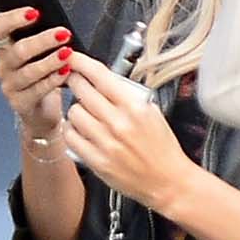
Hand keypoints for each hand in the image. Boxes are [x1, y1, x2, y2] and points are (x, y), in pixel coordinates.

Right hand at [0, 5, 70, 150]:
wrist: (42, 111)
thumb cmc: (43, 75)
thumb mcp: (40, 53)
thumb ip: (42, 37)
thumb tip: (59, 25)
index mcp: (4, 47)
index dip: (13, 18)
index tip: (34, 12)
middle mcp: (3, 66)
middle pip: (17, 51)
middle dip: (42, 40)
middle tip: (63, 34)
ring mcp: (9, 86)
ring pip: (28, 72)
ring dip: (50, 61)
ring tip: (67, 54)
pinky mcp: (19, 103)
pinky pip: (36, 91)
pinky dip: (53, 80)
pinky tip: (65, 73)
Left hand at [58, 58, 190, 214]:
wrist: (167, 181)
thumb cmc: (162, 148)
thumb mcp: (151, 112)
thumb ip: (127, 95)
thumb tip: (102, 79)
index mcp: (134, 106)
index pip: (100, 76)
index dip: (81, 63)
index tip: (72, 57)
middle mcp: (118, 122)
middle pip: (82, 90)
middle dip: (75, 82)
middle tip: (75, 82)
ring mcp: (105, 142)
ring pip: (74, 113)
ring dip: (76, 110)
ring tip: (86, 114)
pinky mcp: (96, 160)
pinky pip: (71, 137)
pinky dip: (72, 131)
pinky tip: (81, 131)